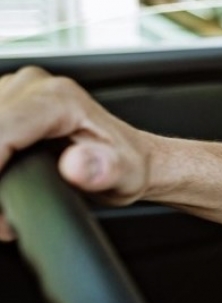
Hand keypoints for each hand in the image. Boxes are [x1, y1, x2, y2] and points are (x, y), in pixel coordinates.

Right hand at [0, 66, 151, 240]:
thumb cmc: (125, 165)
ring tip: (6, 201)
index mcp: (59, 99)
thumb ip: (104, 171)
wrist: (128, 158)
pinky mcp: (3, 101)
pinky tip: (5, 175)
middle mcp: (33, 85)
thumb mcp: (124, 175)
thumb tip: (75, 164)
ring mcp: (14, 90)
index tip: (0, 212)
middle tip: (5, 216)